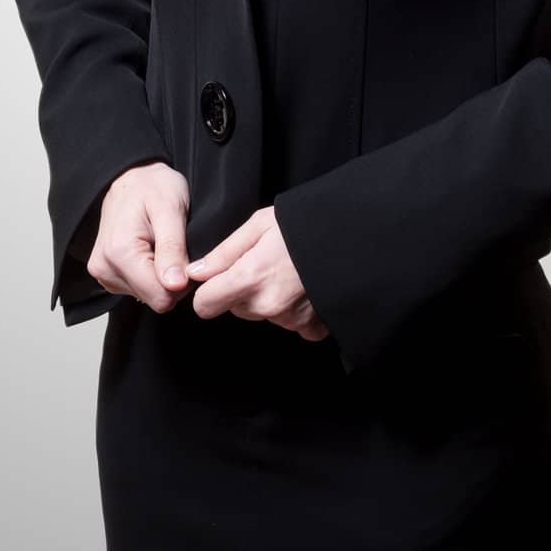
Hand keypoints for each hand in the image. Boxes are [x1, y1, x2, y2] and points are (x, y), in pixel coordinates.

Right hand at [86, 160, 194, 311]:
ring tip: (160, 243)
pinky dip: (150, 273)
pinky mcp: (106, 274)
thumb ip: (172, 248)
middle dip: (171, 278)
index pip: (161, 298)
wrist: (132, 176)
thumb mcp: (171, 208)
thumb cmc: (153, 186)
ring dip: (160, 274)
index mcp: (120, 253)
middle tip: (175, 245)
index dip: (182, 281)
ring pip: (147, 295)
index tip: (185, 255)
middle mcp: (105, 267)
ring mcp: (103, 272)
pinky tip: (150, 249)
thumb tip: (175, 285)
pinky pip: (138, 289)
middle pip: (154, 299)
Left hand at [184, 205, 329, 340]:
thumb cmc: (305, 223)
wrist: (355, 235)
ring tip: (289, 271)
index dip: (208, 291)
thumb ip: (224, 252)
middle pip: (236, 308)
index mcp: (250, 278)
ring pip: (262, 315)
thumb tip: (196, 273)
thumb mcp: (259, 225)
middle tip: (266, 263)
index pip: (205, 305)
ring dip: (268, 298)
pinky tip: (304, 289)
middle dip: (242, 290)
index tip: (219, 279)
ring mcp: (291, 320)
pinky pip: (291, 325)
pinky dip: (294, 311)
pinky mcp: (313, 327)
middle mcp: (268, 305)